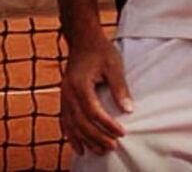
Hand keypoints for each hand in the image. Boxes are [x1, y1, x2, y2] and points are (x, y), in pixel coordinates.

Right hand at [61, 34, 131, 155]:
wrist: (83, 40)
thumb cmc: (101, 51)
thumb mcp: (114, 65)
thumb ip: (120, 87)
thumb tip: (128, 109)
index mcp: (80, 85)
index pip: (93, 112)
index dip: (107, 125)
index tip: (121, 133)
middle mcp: (68, 94)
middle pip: (81, 123)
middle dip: (97, 138)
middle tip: (113, 147)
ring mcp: (63, 97)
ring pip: (73, 126)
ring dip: (86, 141)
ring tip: (100, 151)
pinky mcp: (64, 99)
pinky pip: (66, 122)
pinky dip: (73, 137)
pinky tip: (80, 148)